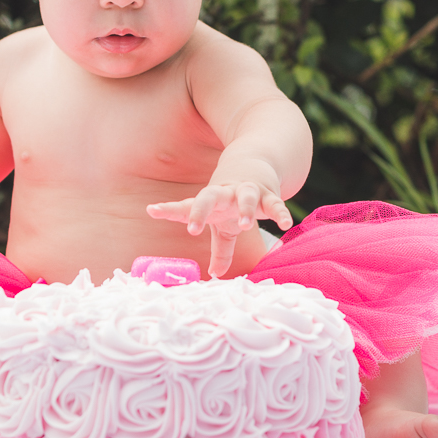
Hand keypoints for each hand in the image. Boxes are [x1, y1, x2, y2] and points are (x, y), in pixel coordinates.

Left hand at [146, 182, 291, 278]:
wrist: (254, 164)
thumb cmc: (232, 201)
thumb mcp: (224, 225)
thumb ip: (220, 249)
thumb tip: (215, 274)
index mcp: (210, 201)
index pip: (187, 205)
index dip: (170, 209)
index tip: (152, 210)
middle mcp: (225, 194)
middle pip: (209, 196)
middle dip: (200, 210)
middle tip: (193, 228)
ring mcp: (247, 191)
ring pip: (246, 196)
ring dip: (246, 208)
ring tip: (246, 225)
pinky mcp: (269, 193)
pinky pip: (275, 203)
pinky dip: (280, 213)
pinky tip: (285, 224)